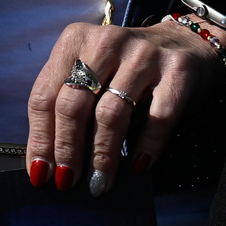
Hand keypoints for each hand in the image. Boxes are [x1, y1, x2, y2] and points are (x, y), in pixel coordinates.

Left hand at [26, 19, 225, 195]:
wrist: (185, 45)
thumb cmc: (123, 71)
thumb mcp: (88, 77)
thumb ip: (63, 109)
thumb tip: (44, 166)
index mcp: (74, 41)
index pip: (44, 96)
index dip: (40, 139)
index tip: (41, 174)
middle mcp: (107, 42)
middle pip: (74, 105)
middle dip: (68, 150)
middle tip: (67, 182)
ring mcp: (144, 54)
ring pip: (112, 114)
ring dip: (103, 156)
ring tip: (99, 184)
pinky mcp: (177, 71)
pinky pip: (158, 117)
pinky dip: (147, 146)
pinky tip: (138, 166)